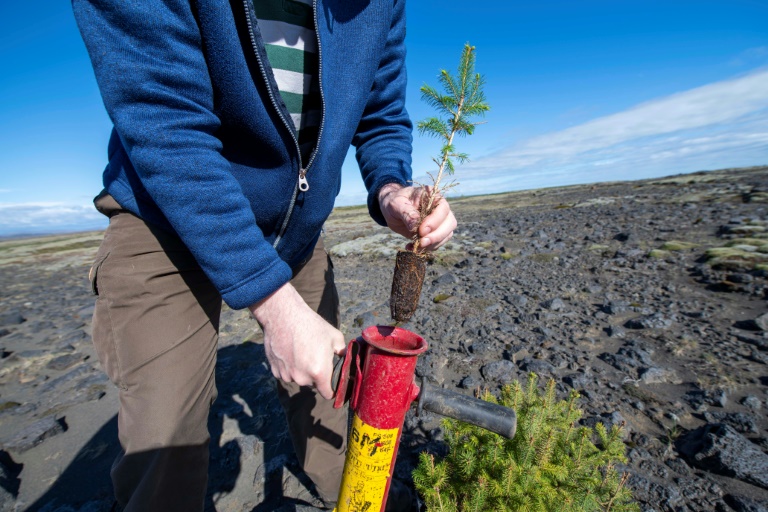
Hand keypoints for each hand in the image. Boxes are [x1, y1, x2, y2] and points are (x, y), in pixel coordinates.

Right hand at [249, 283, 345, 399]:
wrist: (284, 316)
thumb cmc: (311, 325)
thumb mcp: (335, 336)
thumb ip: (342, 352)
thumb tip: (344, 359)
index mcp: (319, 373)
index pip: (328, 394)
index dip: (331, 389)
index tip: (331, 383)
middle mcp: (302, 378)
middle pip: (312, 384)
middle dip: (315, 375)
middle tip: (314, 357)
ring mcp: (287, 375)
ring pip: (298, 378)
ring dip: (300, 370)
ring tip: (300, 351)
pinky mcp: (274, 370)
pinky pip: (285, 373)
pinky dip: (288, 366)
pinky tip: (289, 351)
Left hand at [378, 183, 456, 249]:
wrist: (391, 209)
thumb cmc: (394, 202)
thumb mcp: (395, 204)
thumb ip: (406, 212)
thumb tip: (415, 226)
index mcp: (433, 196)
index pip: (442, 208)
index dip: (435, 221)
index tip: (421, 231)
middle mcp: (440, 208)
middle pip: (450, 223)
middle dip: (437, 236)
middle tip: (421, 243)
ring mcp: (440, 221)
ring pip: (447, 235)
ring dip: (433, 244)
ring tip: (415, 247)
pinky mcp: (435, 233)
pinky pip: (438, 243)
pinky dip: (427, 248)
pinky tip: (412, 247)